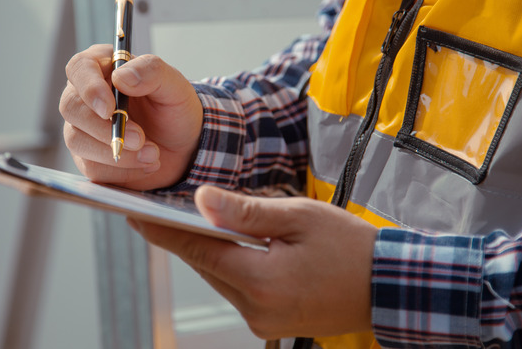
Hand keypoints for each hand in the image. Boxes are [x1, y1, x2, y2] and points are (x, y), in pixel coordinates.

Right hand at [60, 44, 202, 189]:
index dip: (89, 88)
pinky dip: (122, 170)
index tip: (109, 109)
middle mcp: (86, 96)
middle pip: (70, 107)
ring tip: (153, 154)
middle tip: (139, 139)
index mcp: (104, 68)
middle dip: (104, 128)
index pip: (80, 68)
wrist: (184, 147)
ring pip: (77, 140)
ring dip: (116, 153)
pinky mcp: (88, 157)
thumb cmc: (175, 109)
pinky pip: (91, 167)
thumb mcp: (175, 86)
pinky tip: (146, 164)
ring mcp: (83, 128)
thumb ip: (152, 72)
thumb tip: (122, 76)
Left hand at [129, 186, 377, 339]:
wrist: (388, 287)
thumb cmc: (351, 247)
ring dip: (208, 250)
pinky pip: (237, 289)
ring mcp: (262, 321)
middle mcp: (255, 309)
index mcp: (261, 281)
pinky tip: (228, 244)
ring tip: (190, 220)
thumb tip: (201, 200)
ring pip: (219, 277)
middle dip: (182, 236)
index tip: (133, 213)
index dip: (161, 230)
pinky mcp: (270, 322)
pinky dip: (228, 265)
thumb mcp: (299, 218)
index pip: (197, 249)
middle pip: (205, 265)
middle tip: (157, 209)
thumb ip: (245, 211)